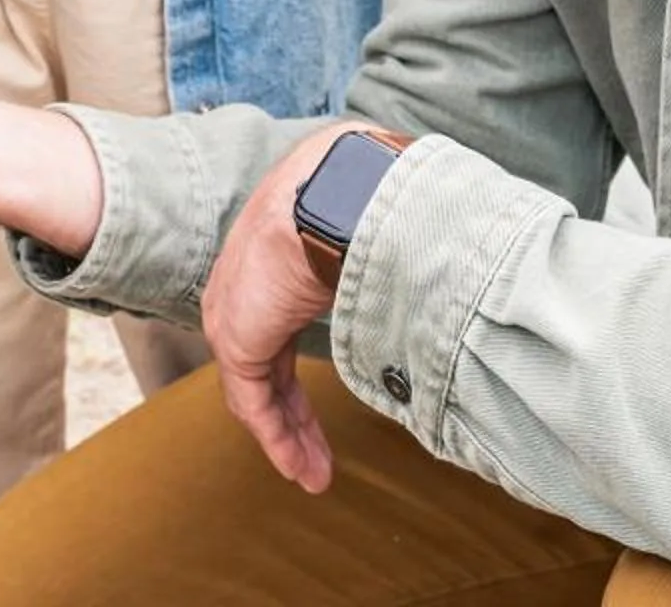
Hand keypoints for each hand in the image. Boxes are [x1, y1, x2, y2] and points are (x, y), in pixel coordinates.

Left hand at [203, 121, 363, 494]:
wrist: (343, 193)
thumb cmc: (371, 196)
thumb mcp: (378, 228)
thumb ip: (388, 255)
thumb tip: (434, 260)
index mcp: (277, 252)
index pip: (282, 322)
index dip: (302, 362)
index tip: (323, 404)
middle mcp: (247, 281)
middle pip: (269, 362)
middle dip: (295, 413)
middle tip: (319, 456)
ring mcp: (236, 309)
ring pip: (260, 389)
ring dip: (291, 436)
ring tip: (316, 476)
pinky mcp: (236, 337)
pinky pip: (254, 403)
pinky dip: (279, 438)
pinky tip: (301, 469)